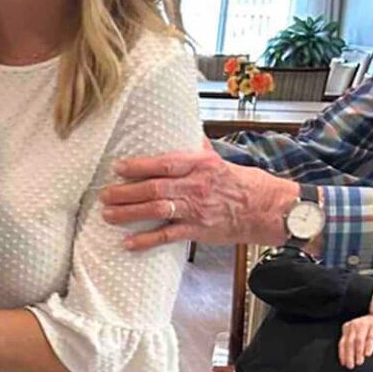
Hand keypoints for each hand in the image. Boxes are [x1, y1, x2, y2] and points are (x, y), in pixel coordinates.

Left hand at [102, 143, 298, 250]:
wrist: (268, 209)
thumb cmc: (243, 184)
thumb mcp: (220, 160)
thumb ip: (198, 148)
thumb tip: (184, 128)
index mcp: (201, 165)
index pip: (165, 162)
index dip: (139, 165)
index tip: (118, 167)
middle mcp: (196, 186)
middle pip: (154, 187)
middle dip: (125, 191)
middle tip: (104, 194)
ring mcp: (196, 209)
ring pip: (157, 210)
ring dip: (129, 213)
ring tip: (108, 214)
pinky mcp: (199, 230)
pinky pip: (168, 236)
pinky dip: (146, 240)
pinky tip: (128, 243)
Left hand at [339, 314, 372, 369]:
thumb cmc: (367, 330)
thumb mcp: (356, 335)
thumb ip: (350, 344)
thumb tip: (345, 361)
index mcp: (347, 328)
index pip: (342, 343)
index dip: (342, 354)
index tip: (344, 364)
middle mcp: (354, 325)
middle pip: (350, 342)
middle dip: (350, 355)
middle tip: (351, 365)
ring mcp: (364, 324)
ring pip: (359, 340)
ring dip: (358, 352)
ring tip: (359, 362)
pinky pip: (371, 337)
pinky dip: (369, 346)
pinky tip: (368, 354)